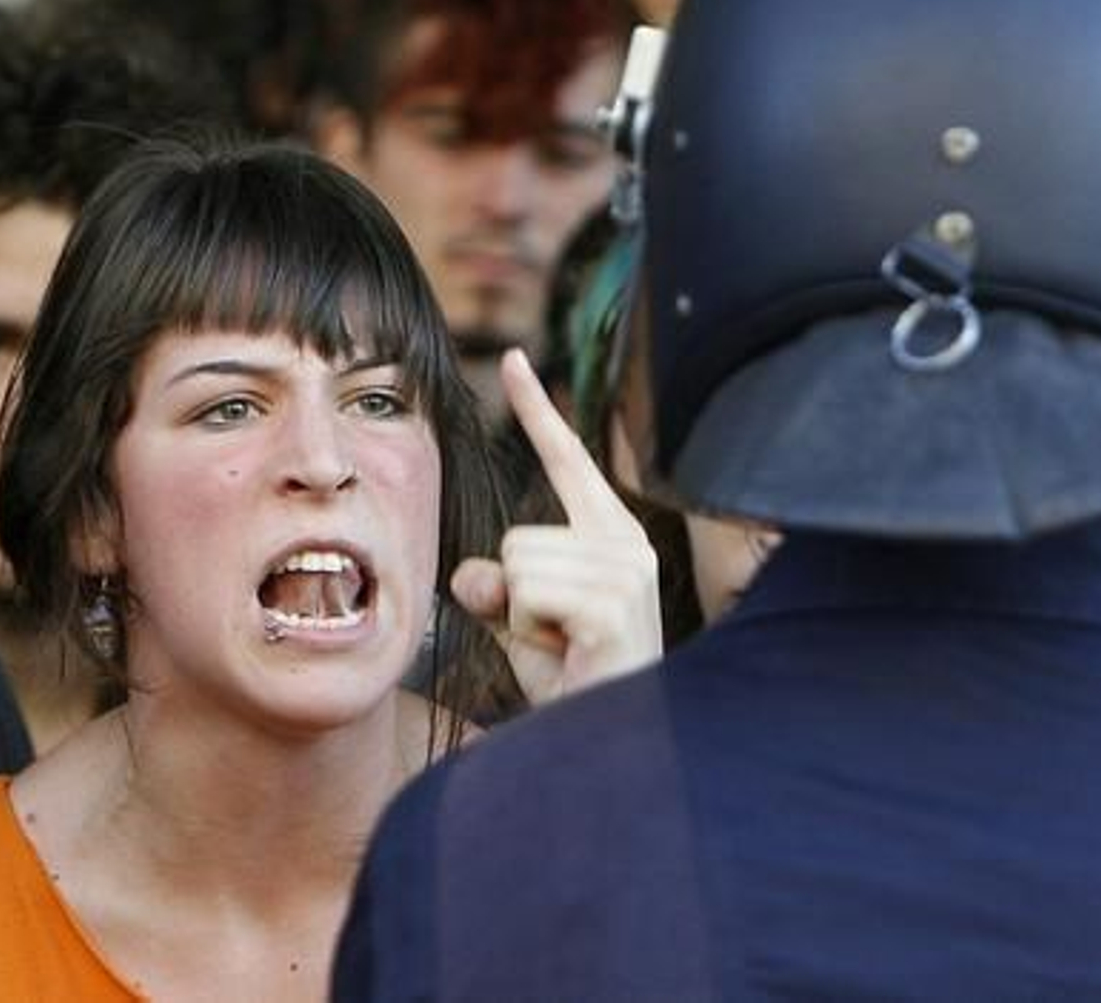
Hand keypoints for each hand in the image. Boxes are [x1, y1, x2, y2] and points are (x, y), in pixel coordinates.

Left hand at [451, 349, 662, 704]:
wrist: (609, 741)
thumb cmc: (573, 679)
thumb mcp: (521, 624)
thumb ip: (496, 585)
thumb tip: (473, 573)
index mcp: (610, 535)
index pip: (567, 461)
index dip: (536, 411)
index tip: (512, 359)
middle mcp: (627, 543)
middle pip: (517, 536)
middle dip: (514, 595)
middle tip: (554, 637)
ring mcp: (627, 572)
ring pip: (518, 564)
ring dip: (522, 618)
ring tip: (564, 647)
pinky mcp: (614, 604)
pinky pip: (529, 592)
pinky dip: (531, 632)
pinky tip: (570, 653)